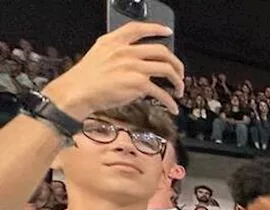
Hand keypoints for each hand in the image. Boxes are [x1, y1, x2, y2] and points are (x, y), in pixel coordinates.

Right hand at [40, 23, 183, 117]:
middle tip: (179, 73)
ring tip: (179, 90)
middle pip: (161, 51)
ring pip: (166, 69)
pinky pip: (161, 93)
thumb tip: (138, 60)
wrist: (77, 92)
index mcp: (114, 41)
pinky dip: (170, 102)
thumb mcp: (99, 54)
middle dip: (176, 63)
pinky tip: (172, 107)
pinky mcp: (137, 84)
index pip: (138, 28)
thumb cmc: (87, 78)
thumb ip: (118, 52)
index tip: (168, 32)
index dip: (156, 29)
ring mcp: (133, 67)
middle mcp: (126, 51)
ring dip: (178, 81)